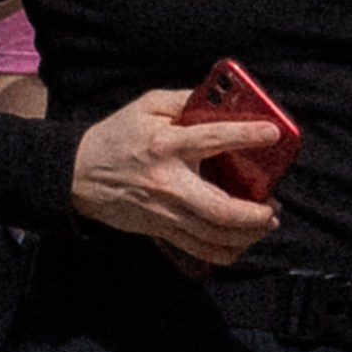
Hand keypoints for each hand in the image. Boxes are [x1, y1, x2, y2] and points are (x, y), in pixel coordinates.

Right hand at [71, 90, 282, 267]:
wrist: (78, 174)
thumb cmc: (115, 137)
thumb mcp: (146, 106)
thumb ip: (183, 100)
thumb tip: (219, 99)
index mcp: (165, 145)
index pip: (212, 139)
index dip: (246, 135)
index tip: (272, 134)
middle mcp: (168, 182)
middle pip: (220, 209)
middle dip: (253, 214)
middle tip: (273, 207)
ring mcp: (164, 212)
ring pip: (213, 236)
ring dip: (246, 236)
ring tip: (265, 224)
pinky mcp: (160, 230)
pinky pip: (198, 249)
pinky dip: (224, 252)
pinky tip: (240, 243)